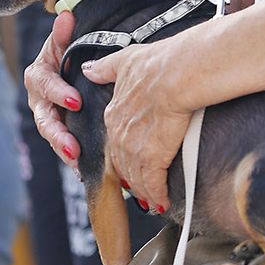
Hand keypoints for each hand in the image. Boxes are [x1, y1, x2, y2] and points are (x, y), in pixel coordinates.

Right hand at [24, 12, 82, 164]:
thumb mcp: (63, 39)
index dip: (58, 92)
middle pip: (44, 119)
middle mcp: (38, 100)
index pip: (45, 85)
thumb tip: (66, 17)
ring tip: (77, 162)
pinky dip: (73, 158)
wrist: (65, 63)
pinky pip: (63, 145)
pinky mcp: (60, 129)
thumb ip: (63, 32)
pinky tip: (85, 170)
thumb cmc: (65, 49)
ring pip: (52, 135)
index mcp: (38, 75)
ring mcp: (48, 117)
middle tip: (72, 146)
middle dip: (58, 134)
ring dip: (63, 150)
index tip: (75, 100)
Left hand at [82, 40, 193, 212]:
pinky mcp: (152, 159)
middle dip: (132, 178)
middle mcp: (120, 135)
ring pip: (136, 177)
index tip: (130, 161)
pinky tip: (162, 203)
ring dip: (144, 191)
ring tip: (152, 201)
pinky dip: (157, 195)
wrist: (176, 75)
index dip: (123, 154)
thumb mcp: (123, 61)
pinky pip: (153, 184)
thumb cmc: (157, 64)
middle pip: (123, 164)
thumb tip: (88, 69)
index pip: (114, 141)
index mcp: (114, 114)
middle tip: (140, 189)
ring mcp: (134, 149)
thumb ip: (105, 69)